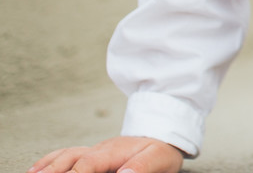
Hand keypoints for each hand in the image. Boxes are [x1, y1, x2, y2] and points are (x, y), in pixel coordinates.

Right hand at [28, 136, 183, 172]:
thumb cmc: (160, 150)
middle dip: (53, 171)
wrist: (164, 135)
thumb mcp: (158, 159)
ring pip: (65, 156)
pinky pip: (66, 154)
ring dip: (47, 167)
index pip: (87, 164)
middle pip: (70, 159)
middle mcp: (99, 150)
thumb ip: (141, 167)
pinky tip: (37, 169)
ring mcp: (93, 151)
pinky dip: (49, 161)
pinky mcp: (91, 154)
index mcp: (114, 152)